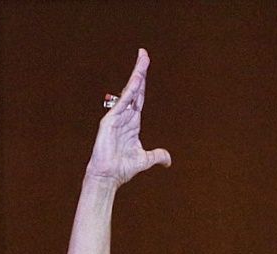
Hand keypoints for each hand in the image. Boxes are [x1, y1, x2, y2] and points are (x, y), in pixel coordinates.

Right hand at [84, 49, 170, 187]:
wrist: (108, 177)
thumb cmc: (121, 168)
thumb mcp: (145, 160)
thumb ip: (157, 156)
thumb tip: (168, 160)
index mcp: (133, 123)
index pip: (140, 97)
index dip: (143, 82)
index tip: (146, 66)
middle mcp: (125, 116)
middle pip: (135, 89)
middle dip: (140, 71)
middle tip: (144, 53)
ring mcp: (117, 117)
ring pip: (129, 91)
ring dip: (137, 75)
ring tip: (142, 59)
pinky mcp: (110, 120)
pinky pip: (122, 102)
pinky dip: (130, 91)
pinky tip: (137, 79)